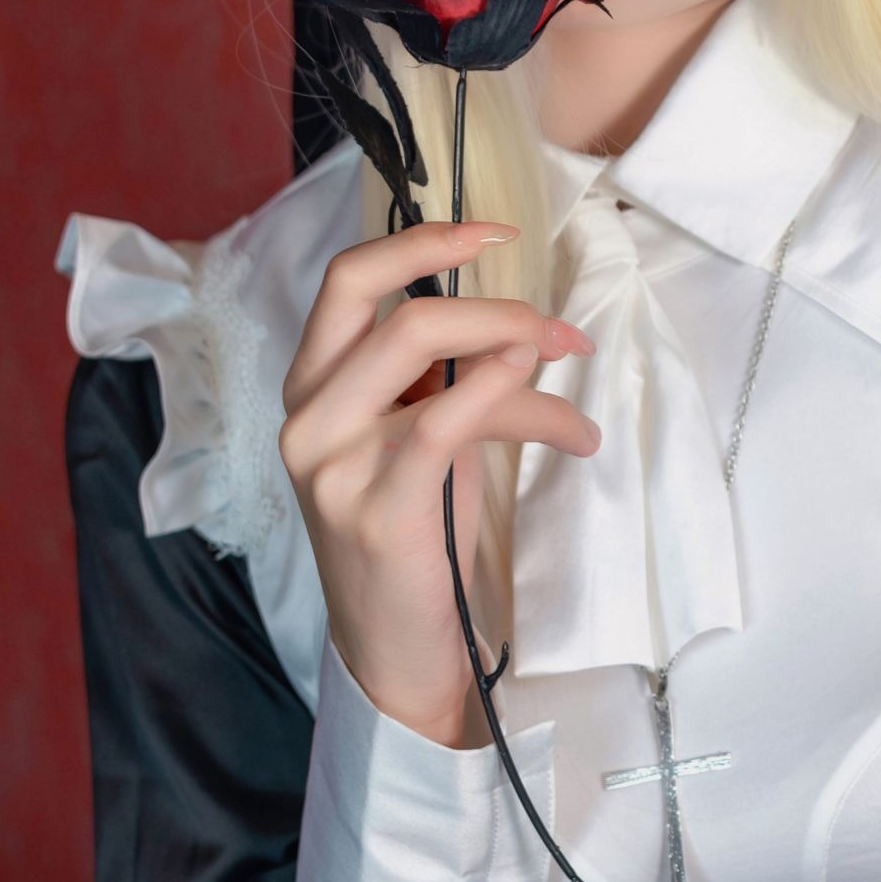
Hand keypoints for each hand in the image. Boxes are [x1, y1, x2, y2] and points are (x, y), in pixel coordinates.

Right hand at [279, 221, 597, 744]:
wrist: (396, 647)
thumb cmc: (416, 539)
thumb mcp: (420, 440)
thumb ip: (442, 380)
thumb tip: (522, 330)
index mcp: (312, 388)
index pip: (348, 279)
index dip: (422, 242)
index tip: (496, 233)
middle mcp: (307, 418)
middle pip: (387, 308)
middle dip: (487, 301)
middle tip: (555, 324)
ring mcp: (333, 465)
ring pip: (420, 354)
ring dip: (514, 346)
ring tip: (573, 374)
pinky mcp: (377, 511)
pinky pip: (442, 424)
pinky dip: (504, 394)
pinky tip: (557, 411)